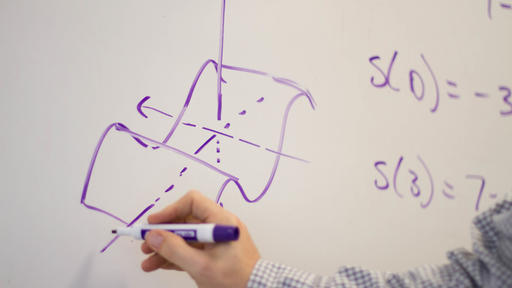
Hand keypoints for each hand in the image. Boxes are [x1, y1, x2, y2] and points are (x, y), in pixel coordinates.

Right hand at [140, 190, 260, 287]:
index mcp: (221, 221)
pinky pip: (190, 250)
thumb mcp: (201, 265)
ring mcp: (216, 241)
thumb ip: (175, 250)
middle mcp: (218, 227)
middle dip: (163, 233)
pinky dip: (175, 256)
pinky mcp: (214, 254)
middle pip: (185, 221)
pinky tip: (158, 265)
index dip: (170, 210)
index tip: (153, 224)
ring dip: (165, 247)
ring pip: (185, 238)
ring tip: (147, 260)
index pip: (192, 203)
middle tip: (145, 244)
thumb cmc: (237, 279)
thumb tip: (153, 236)